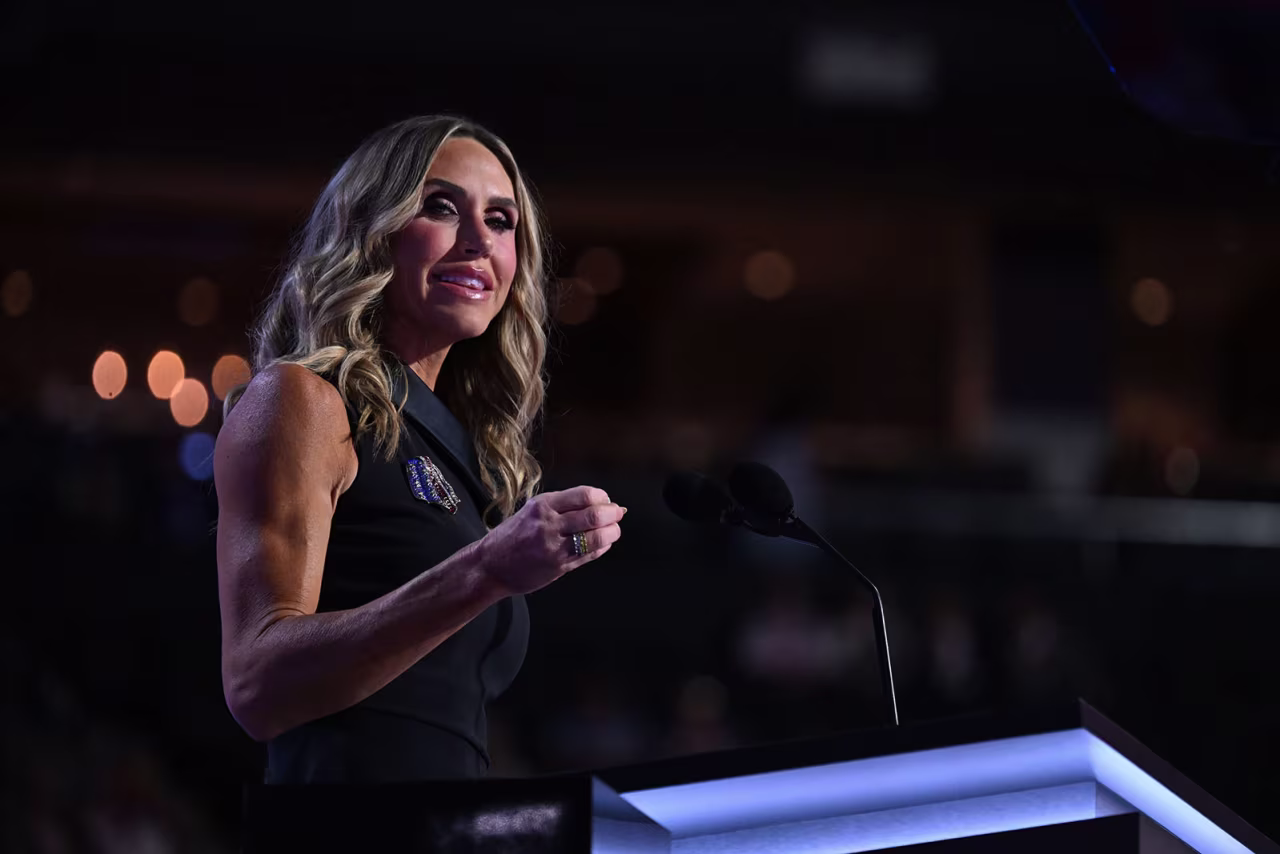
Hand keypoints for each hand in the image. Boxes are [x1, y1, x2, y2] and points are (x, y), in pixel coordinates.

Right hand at [476, 486, 624, 594]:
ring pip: (596, 537)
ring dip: (612, 532)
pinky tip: (603, 544)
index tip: (606, 500)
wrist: (490, 565)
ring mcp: (554, 547)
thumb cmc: (514, 535)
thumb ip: (563, 506)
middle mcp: (548, 524)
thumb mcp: (533, 511)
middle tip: (618, 513)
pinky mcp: (558, 566)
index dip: (602, 497)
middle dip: (613, 513)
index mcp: (542, 505)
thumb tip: (601, 501)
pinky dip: (602, 548)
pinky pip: (589, 555)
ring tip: (614, 530)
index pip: (584, 495)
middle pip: (593, 515)